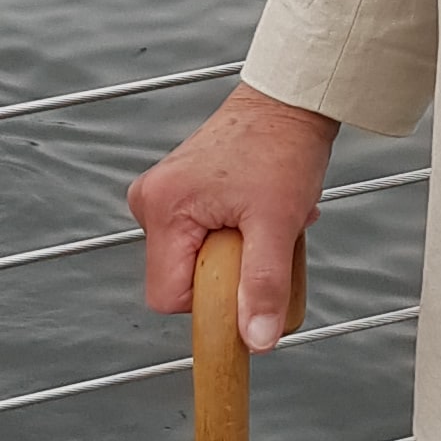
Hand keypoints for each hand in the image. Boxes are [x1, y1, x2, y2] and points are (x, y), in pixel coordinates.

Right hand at [128, 81, 338, 353]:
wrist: (289, 101)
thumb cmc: (282, 147)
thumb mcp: (277, 224)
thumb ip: (264, 285)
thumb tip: (256, 339)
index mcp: (163, 209)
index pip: (168, 297)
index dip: (210, 303)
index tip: (247, 283)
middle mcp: (151, 202)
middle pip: (180, 279)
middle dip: (227, 273)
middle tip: (262, 239)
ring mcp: (163, 196)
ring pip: (194, 260)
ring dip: (235, 254)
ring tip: (263, 221)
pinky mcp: (179, 192)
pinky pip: (200, 238)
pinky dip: (233, 236)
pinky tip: (257, 213)